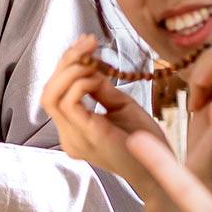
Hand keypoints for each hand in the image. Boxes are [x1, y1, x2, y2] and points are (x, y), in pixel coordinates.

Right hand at [39, 34, 168, 190]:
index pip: (54, 93)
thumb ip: (100, 89)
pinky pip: (69, 104)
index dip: (65, 66)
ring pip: (51, 96)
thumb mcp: (119, 106)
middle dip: (65, 62)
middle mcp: (68, 136)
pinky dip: (81, 83)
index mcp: (72, 130)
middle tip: (88, 42)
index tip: (86, 44)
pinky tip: (99, 77)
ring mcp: (75, 138)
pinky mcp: (88, 136)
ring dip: (71, 70)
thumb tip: (89, 66)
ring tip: (93, 57)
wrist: (163, 169)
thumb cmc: (143, 139)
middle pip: (48, 92)